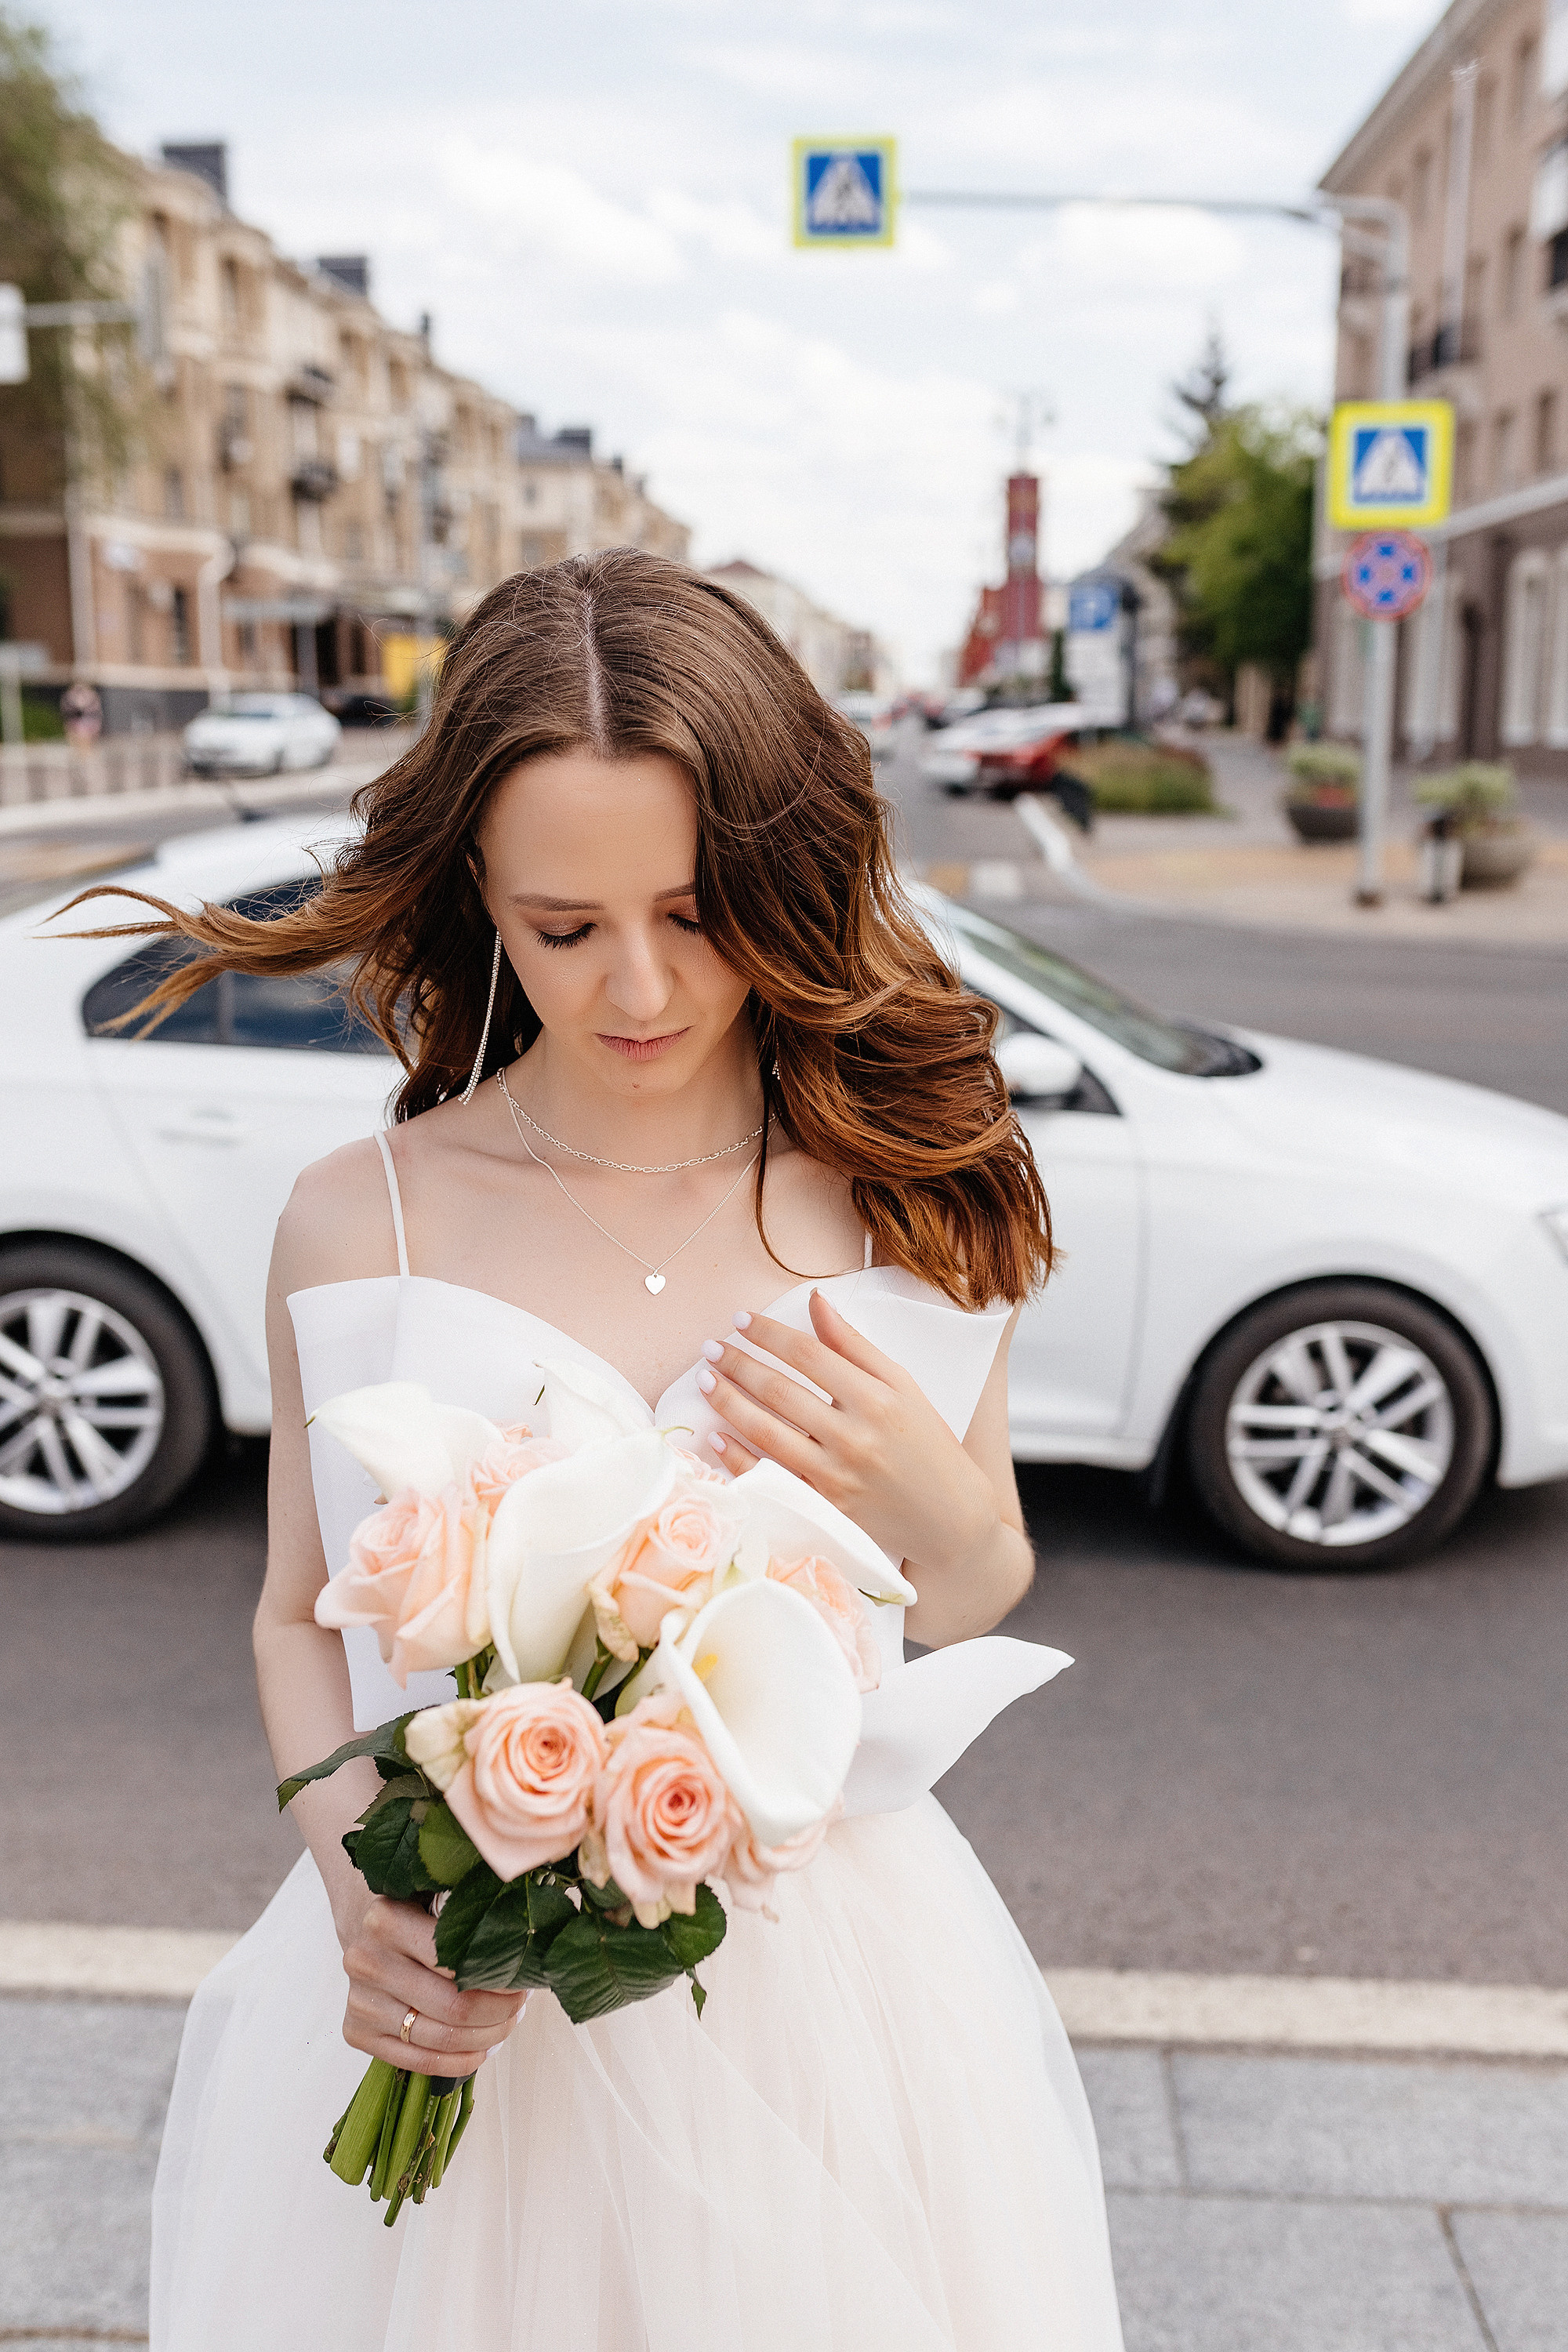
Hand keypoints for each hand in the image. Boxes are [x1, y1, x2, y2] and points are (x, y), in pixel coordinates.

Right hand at [340, 1895, 524, 2078]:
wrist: (365, 1926)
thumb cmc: (415, 1908)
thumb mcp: (439, 1892)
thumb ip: (473, 1912)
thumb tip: (531, 1946)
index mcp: (387, 1920)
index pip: (459, 1963)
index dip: (500, 1977)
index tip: (525, 1977)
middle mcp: (366, 1962)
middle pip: (454, 2007)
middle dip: (500, 2012)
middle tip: (522, 2004)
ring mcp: (359, 2002)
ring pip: (441, 2039)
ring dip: (486, 2037)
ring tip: (508, 2023)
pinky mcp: (357, 2032)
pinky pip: (419, 2062)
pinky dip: (460, 2061)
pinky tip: (483, 2048)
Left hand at [697, 1290, 998, 1576]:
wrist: (951, 1519)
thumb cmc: (928, 1445)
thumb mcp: (902, 1386)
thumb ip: (855, 1345)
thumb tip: (815, 1301)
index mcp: (877, 1399)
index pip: (808, 1354)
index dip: (769, 1334)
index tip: (741, 1319)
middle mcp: (855, 1436)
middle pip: (780, 1391)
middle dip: (737, 1365)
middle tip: (710, 1348)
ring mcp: (837, 1477)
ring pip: (767, 1433)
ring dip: (728, 1403)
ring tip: (705, 1380)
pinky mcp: (825, 1510)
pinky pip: (769, 1479)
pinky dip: (737, 1458)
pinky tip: (715, 1435)